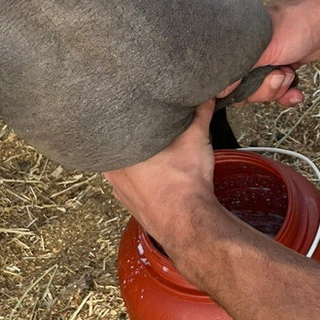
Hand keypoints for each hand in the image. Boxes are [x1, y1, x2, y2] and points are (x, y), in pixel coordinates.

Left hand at [103, 100, 218, 249]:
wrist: (187, 222)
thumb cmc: (185, 182)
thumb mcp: (196, 138)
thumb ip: (200, 113)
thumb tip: (207, 96)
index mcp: (121, 148)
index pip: (118, 124)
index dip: (128, 116)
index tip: (138, 109)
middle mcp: (113, 169)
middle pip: (119, 145)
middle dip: (133, 137)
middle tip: (150, 128)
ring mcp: (117, 189)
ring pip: (123, 166)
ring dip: (135, 159)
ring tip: (154, 152)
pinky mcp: (127, 203)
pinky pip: (128, 185)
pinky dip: (139, 179)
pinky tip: (155, 176)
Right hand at [221, 0, 319, 106]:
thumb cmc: (298, 23)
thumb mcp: (265, 49)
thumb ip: (240, 70)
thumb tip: (220, 90)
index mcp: (238, 44)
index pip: (225, 77)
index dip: (235, 89)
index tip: (248, 88)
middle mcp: (250, 53)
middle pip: (244, 89)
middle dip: (263, 90)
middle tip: (277, 75)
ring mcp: (268, 61)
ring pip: (264, 91)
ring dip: (278, 91)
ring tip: (289, 74)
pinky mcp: (285, 66)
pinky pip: (280, 90)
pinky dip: (288, 94)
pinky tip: (296, 92)